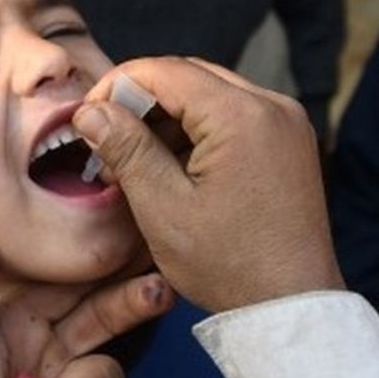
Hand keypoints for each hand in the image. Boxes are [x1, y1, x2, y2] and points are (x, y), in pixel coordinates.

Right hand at [73, 57, 343, 311]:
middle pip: (190, 77)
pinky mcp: (290, 142)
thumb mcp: (163, 207)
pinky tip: (172, 166)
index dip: (118, 86)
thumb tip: (89, 110)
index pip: (165, 71)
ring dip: (169, 118)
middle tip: (107, 140)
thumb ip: (125, 148)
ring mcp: (287, 123)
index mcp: (242, 115)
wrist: (290, 306)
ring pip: (211, 95)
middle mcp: (273, 106)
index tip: (88, 116)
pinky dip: (199, 131)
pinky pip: (235, 116)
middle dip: (142, 103)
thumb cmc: (229, 265)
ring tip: (135, 161)